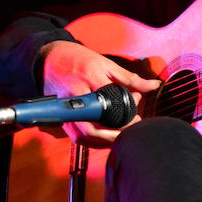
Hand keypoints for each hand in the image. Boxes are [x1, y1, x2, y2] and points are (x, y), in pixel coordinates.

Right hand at [39, 41, 160, 146]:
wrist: (49, 59)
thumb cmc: (79, 60)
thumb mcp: (106, 64)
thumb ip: (130, 79)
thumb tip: (153, 85)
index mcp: (89, 79)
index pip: (108, 105)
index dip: (124, 118)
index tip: (136, 119)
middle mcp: (75, 96)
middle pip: (93, 128)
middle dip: (114, 135)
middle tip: (130, 130)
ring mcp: (65, 110)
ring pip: (84, 137)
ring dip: (104, 141)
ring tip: (120, 135)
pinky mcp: (61, 118)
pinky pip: (77, 137)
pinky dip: (93, 140)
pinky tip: (107, 136)